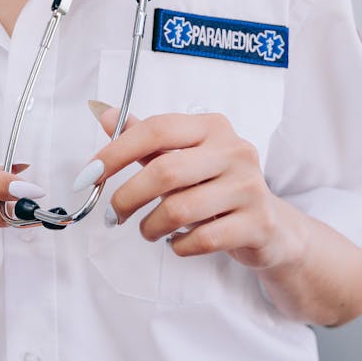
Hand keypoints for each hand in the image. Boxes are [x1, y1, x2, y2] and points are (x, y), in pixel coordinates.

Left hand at [81, 106, 301, 271]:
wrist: (271, 227)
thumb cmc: (217, 187)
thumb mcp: (183, 157)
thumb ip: (145, 139)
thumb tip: (103, 114)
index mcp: (212, 126)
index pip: (156, 130)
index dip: (116, 152)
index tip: (90, 174)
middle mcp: (234, 151)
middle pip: (164, 172)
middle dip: (128, 197)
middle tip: (113, 214)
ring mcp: (249, 187)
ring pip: (179, 209)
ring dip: (150, 226)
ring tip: (147, 230)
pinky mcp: (257, 223)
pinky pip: (201, 239)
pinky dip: (178, 245)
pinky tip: (175, 242)